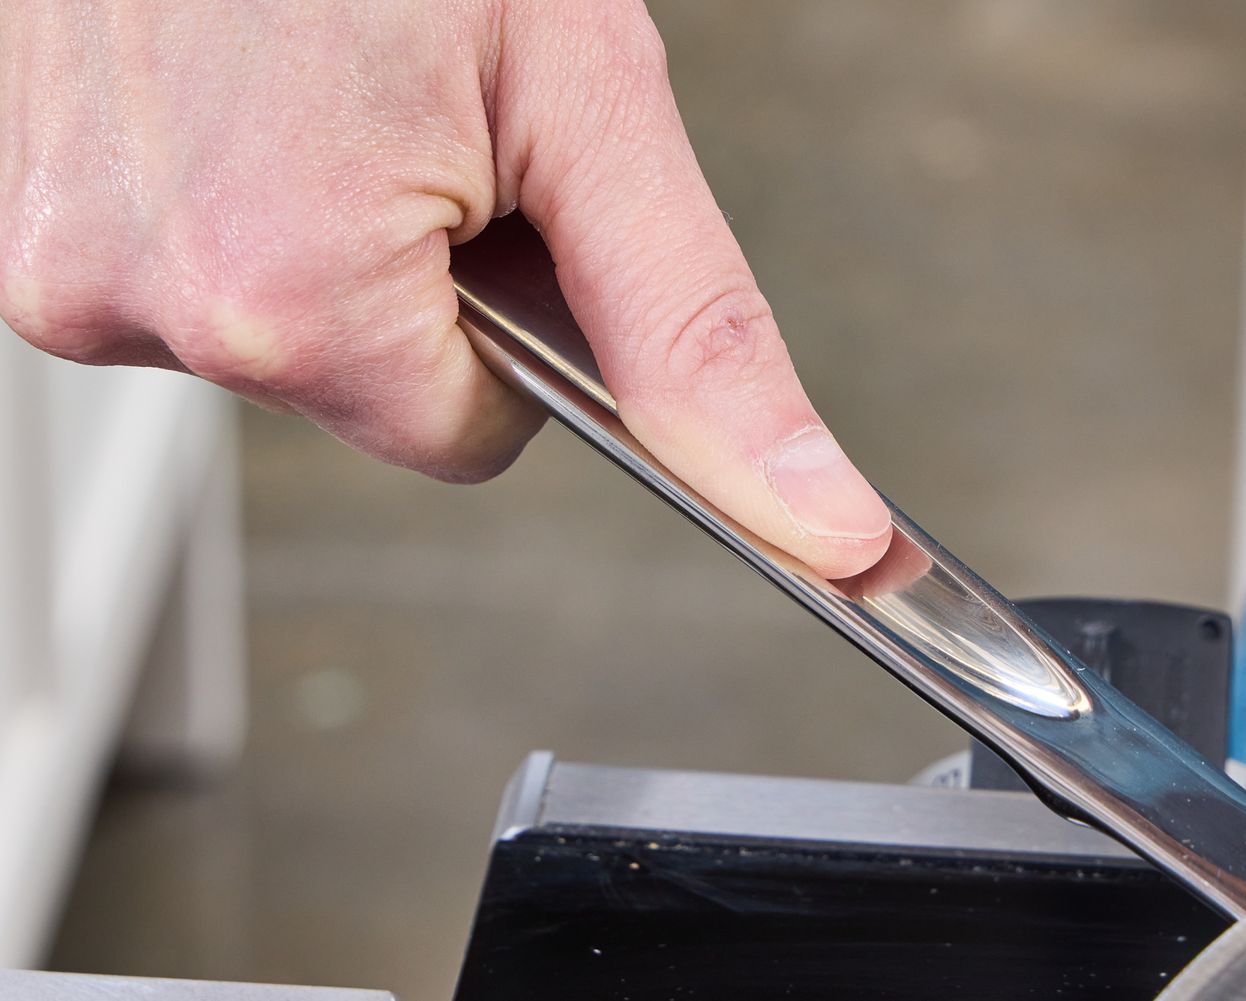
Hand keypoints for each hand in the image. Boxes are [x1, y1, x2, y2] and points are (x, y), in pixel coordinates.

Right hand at [0, 0, 890, 577]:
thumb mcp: (591, 109)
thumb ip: (695, 336)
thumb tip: (817, 519)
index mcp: (287, 303)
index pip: (467, 439)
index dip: (513, 324)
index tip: (500, 204)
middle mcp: (141, 306)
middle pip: (371, 389)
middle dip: (417, 279)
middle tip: (404, 119)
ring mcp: (65, 271)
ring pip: (283, 337)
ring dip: (327, 242)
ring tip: (324, 95)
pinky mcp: (30, 234)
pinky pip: (192, 283)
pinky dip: (242, 214)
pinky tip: (250, 113)